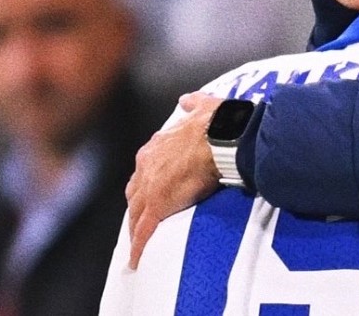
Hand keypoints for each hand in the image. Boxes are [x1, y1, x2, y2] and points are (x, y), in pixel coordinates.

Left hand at [125, 92, 221, 269]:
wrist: (223, 137)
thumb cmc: (220, 121)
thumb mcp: (204, 106)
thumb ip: (193, 104)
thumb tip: (187, 99)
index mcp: (158, 145)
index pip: (146, 169)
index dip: (148, 182)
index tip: (152, 191)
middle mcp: (147, 165)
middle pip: (135, 192)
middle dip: (138, 205)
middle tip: (143, 219)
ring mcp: (150, 186)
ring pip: (136, 213)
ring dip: (137, 227)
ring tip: (139, 242)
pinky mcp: (157, 206)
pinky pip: (145, 231)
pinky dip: (139, 246)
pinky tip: (137, 259)